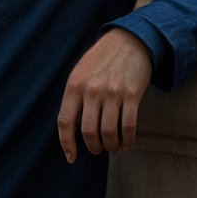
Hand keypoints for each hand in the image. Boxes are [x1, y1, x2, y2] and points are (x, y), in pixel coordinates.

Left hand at [56, 27, 152, 162]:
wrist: (129, 39)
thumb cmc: (101, 60)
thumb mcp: (81, 73)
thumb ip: (75, 98)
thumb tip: (72, 130)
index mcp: (75, 85)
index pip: (64, 122)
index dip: (67, 144)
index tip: (71, 157)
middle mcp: (92, 89)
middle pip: (89, 132)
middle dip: (94, 147)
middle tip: (98, 148)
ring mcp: (113, 92)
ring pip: (109, 133)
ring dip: (111, 145)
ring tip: (113, 145)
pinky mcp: (132, 94)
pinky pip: (128, 126)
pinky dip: (127, 140)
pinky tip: (126, 142)